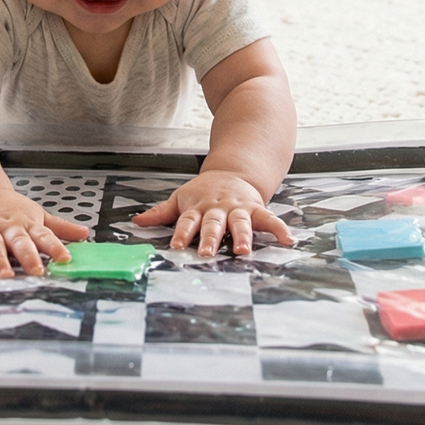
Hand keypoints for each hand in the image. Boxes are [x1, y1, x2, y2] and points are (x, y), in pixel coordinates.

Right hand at [0, 189, 88, 277]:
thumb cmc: (11, 210)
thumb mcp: (37, 216)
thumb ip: (59, 228)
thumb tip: (85, 234)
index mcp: (26, 225)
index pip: (45, 236)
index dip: (55, 247)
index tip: (65, 258)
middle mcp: (7, 228)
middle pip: (19, 242)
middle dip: (28, 257)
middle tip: (37, 271)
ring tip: (4, 275)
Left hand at [132, 172, 292, 258]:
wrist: (233, 171)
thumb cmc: (204, 191)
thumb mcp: (180, 198)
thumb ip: (160, 213)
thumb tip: (136, 221)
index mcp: (197, 207)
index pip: (187, 222)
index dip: (181, 233)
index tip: (176, 246)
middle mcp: (218, 209)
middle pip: (213, 224)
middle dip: (210, 238)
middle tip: (206, 253)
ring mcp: (238, 209)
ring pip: (240, 223)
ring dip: (242, 237)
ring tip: (243, 251)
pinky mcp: (256, 208)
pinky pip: (268, 219)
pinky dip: (279, 229)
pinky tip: (288, 240)